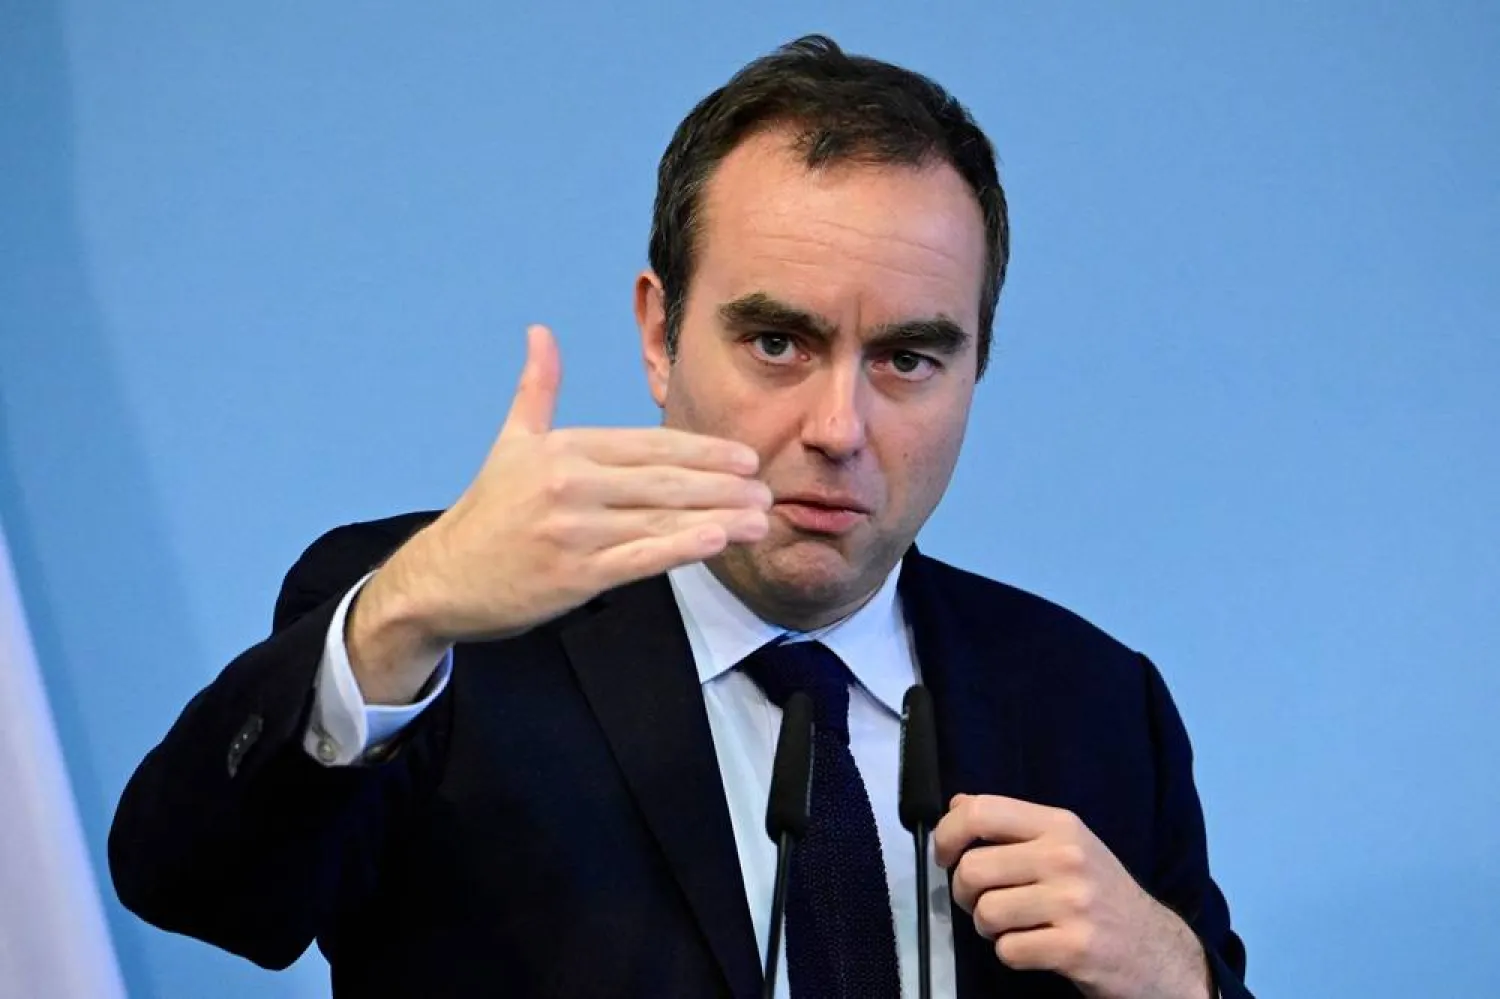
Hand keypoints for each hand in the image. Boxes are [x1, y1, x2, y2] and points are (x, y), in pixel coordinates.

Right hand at [347, 325, 771, 701]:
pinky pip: (640, 558)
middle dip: (723, 484)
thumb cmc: (487, 513)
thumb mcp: (511, 443)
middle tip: (766, 489)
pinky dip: (682, 547)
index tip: (745, 458)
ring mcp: (574, 531)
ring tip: (760, 518)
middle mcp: (571, 485)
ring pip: (662, 519)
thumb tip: (539, 332)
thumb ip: (537, 389)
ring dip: (719, 517)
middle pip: (665, 479)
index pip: (649, 444)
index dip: (703, 450)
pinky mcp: (574, 575)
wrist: (443, 578)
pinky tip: (718, 541)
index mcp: (564, 449)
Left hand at [934, 794, 1211, 998]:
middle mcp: (1067, 857)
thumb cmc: (1102, 895)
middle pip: (973, 869)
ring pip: (986, 913)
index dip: (946, 835)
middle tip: (982, 902)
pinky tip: (1034, 947)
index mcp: (1060, 825)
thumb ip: (1013, 824)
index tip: (945, 856)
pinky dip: (1011, 954)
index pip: (981, 812)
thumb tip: (958, 804)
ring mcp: (1074, 903)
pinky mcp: (1076, 948)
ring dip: (988, 928)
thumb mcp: (1067, 845)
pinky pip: (1008, 950)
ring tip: (1012, 927)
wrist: (1156, 950)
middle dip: (964, 893)